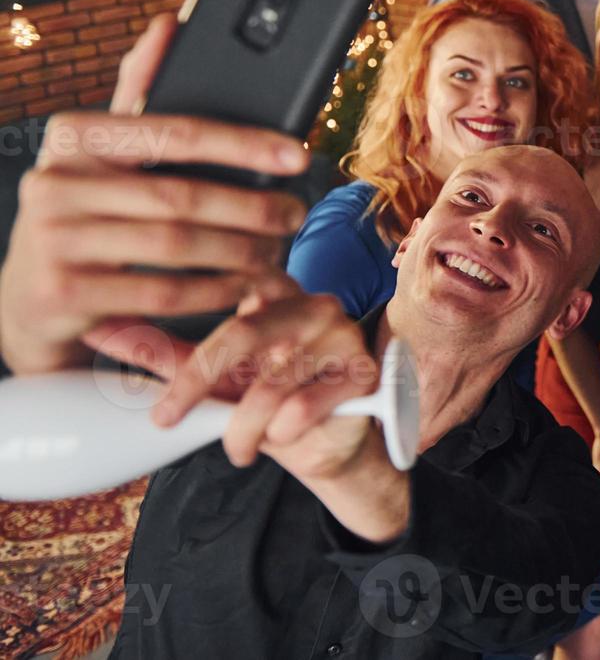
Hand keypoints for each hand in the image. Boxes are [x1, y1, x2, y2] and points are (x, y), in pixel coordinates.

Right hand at [0, 15, 310, 374]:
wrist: (27, 299)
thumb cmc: (85, 213)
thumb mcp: (103, 154)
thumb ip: (138, 95)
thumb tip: (168, 25)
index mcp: (71, 137)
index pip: (173, 132)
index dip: (244, 143)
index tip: (298, 154)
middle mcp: (53, 184)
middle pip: (182, 196)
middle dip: (253, 208)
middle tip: (295, 215)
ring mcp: (54, 241)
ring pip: (177, 246)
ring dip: (242, 253)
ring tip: (277, 253)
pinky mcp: (64, 295)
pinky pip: (163, 293)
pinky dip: (217, 290)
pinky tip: (246, 287)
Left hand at [89, 278, 379, 478]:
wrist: (331, 442)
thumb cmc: (271, 400)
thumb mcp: (215, 377)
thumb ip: (164, 353)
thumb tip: (95, 331)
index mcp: (275, 291)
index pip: (222, 301)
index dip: (185, 357)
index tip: (158, 404)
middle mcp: (313, 304)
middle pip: (241, 334)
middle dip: (196, 385)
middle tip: (167, 420)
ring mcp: (342, 336)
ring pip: (270, 386)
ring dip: (242, 430)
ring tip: (238, 449)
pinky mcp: (363, 372)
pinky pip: (306, 406)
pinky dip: (283, 431)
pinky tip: (282, 438)